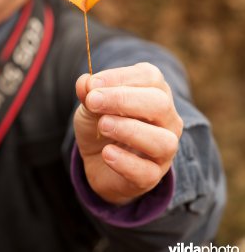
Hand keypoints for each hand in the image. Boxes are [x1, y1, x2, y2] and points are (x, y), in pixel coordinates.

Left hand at [74, 62, 182, 205]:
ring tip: (102, 126)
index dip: (120, 77)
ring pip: (162, 140)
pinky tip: (107, 153)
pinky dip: (125, 162)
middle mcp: (167, 118)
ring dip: (129, 130)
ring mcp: (164, 148)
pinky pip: (147, 171)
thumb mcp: (91, 104)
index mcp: (155, 90)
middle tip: (93, 101)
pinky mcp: (154, 175)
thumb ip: (88, 92)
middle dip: (123, 100)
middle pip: (159, 104)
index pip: (149, 77)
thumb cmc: (102, 122)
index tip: (92, 84)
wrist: (98, 159)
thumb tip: (85, 83)